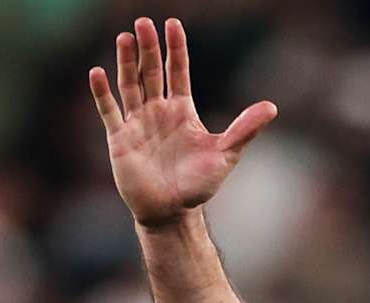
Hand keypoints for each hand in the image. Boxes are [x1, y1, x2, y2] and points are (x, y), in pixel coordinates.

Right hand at [88, 18, 276, 228]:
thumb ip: (245, 129)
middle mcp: (158, 111)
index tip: (172, 24)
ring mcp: (137, 123)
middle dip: (149, 48)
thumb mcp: (226, 154)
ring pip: (130, 85)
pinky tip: (97, 72)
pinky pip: (108, 111)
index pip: (178, 71)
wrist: (172, 212)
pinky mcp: (120, 138)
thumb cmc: (199, 185)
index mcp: (182, 110)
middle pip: (152, 72)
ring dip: (126, 62)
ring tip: (124, 37)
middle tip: (143, 23)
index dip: (176, 49)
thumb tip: (272, 107)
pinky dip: (102, 93)